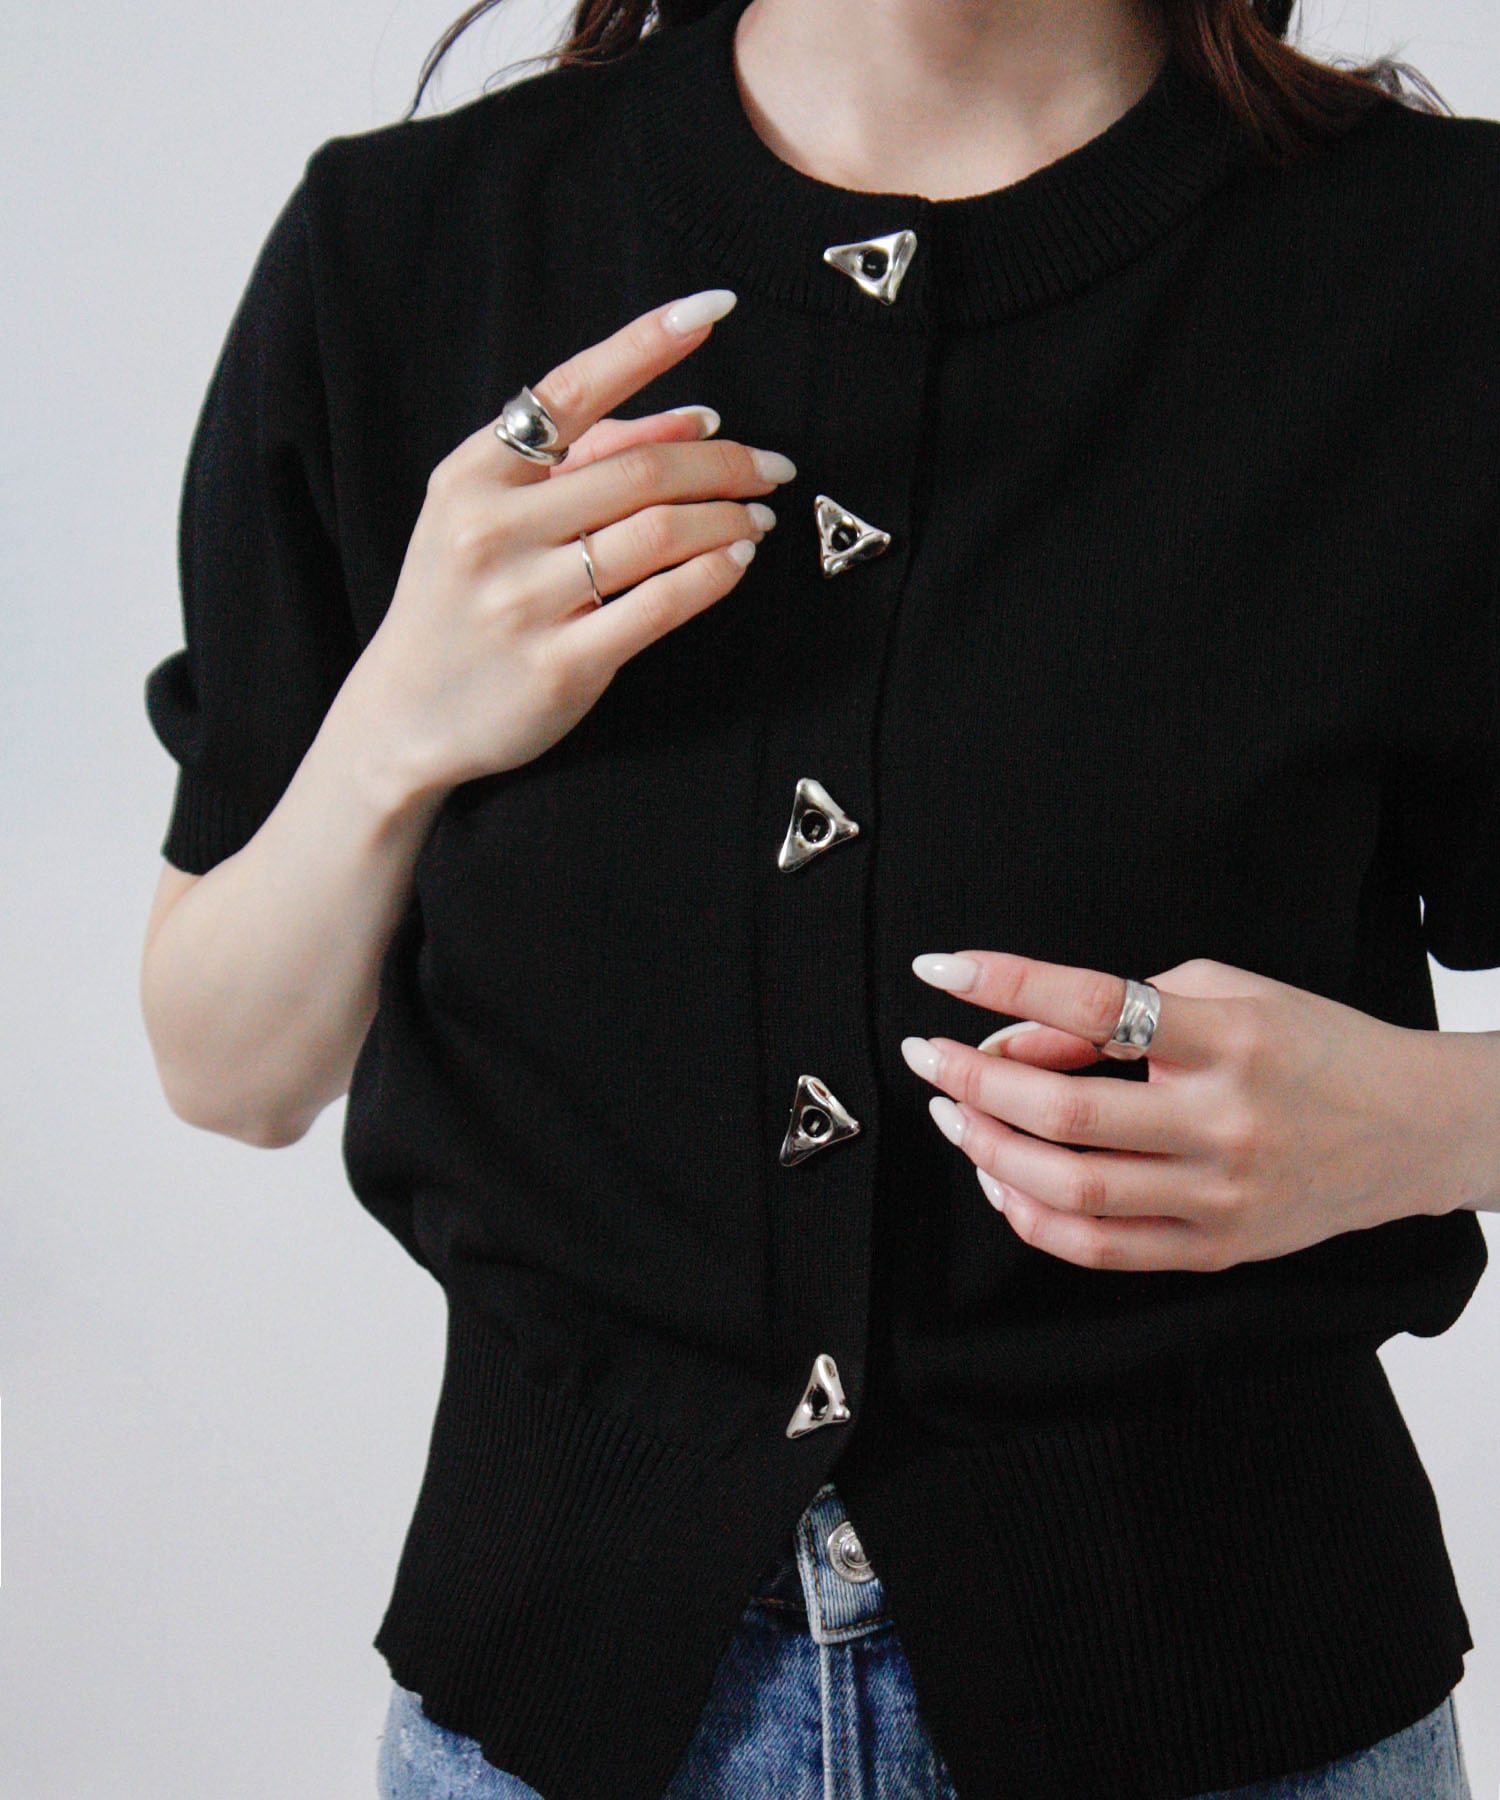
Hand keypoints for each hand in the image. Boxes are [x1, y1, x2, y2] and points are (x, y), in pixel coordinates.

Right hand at [354, 289, 796, 794]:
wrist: (405, 713)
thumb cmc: (460, 598)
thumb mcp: (491, 512)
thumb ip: (583, 459)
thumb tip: (693, 416)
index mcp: (475, 475)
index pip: (572, 389)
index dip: (648, 342)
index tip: (712, 307)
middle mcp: (493, 529)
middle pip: (639, 471)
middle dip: (723, 462)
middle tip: (771, 467)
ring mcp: (524, 600)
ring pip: (658, 534)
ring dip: (728, 518)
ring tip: (758, 516)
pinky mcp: (559, 665)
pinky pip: (660, 607)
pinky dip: (712, 576)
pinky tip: (737, 562)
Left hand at [900, 950, 1474, 1271]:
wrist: (1412, 1127)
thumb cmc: (1308, 1044)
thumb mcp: (1220, 992)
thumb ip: (1113, 1012)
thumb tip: (1011, 1039)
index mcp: (1228, 1038)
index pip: (1093, 1005)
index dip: (1005, 983)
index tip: (939, 969)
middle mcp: (1225, 1122)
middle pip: (1065, 1113)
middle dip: (975, 1082)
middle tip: (929, 1057)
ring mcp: (1222, 1196)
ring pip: (1072, 1191)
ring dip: (990, 1152)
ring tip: (953, 1115)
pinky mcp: (1217, 1250)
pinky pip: (1099, 1250)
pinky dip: (1031, 1217)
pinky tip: (999, 1180)